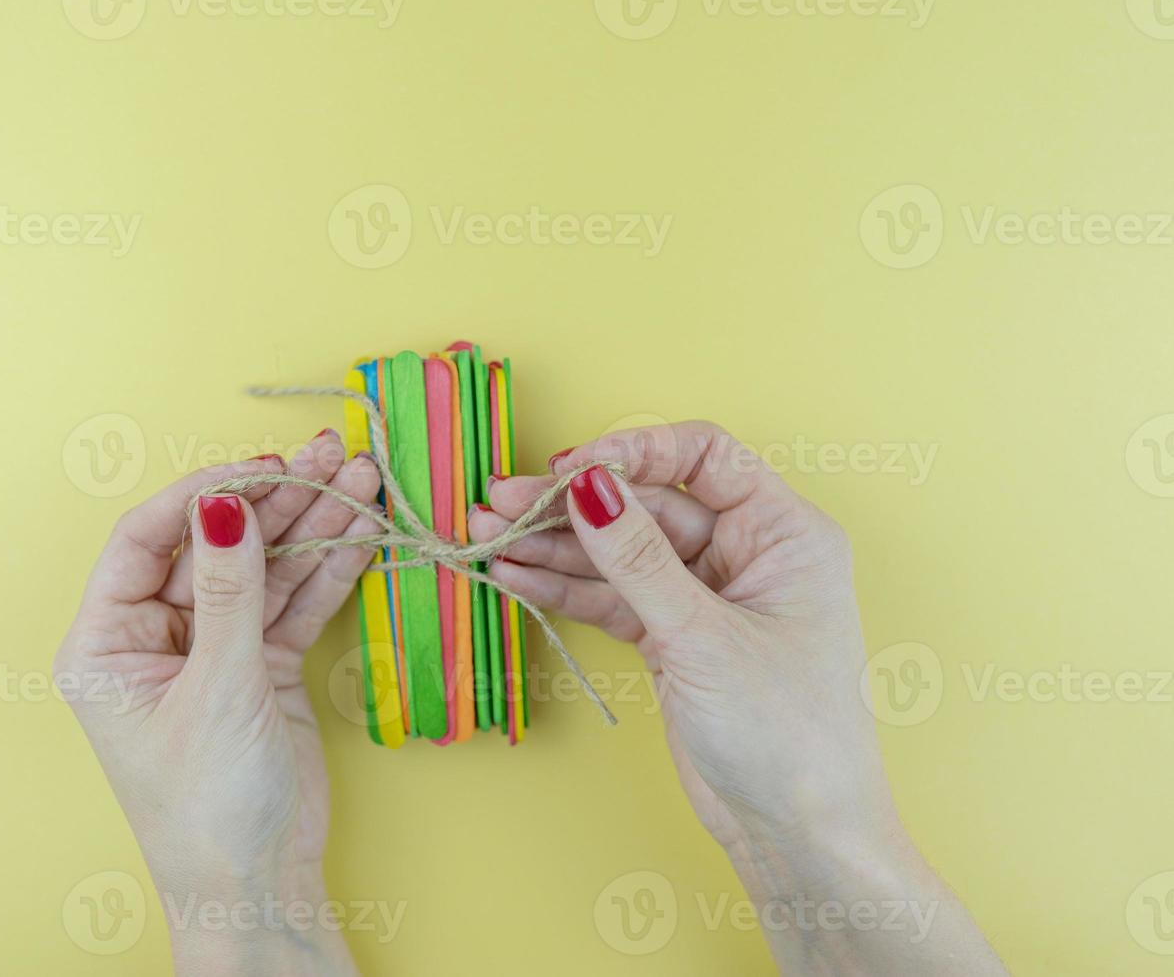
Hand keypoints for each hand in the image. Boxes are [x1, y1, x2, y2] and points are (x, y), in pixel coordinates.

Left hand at [55, 431, 378, 975]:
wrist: (258, 888)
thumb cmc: (208, 808)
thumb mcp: (217, 690)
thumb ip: (228, 592)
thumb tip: (224, 504)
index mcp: (105, 644)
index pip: (145, 540)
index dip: (202, 496)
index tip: (259, 467)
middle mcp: (154, 638)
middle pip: (213, 545)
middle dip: (273, 501)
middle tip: (329, 459)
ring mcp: (213, 650)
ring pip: (262, 568)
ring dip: (312, 525)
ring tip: (361, 477)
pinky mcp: (261, 666)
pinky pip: (293, 603)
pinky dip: (329, 569)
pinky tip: (362, 529)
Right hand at [472, 422, 1002, 974]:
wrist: (799, 835)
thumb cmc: (788, 733)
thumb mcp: (704, 636)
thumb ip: (638, 559)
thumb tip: (587, 486)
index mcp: (784, 532)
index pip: (704, 456)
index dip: (634, 451)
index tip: (570, 468)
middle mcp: (747, 553)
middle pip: (649, 502)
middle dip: (573, 502)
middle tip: (502, 499)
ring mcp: (706, 597)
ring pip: (621, 550)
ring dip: (556, 544)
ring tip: (488, 534)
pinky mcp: (674, 637)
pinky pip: (614, 596)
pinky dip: (567, 587)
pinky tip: (516, 574)